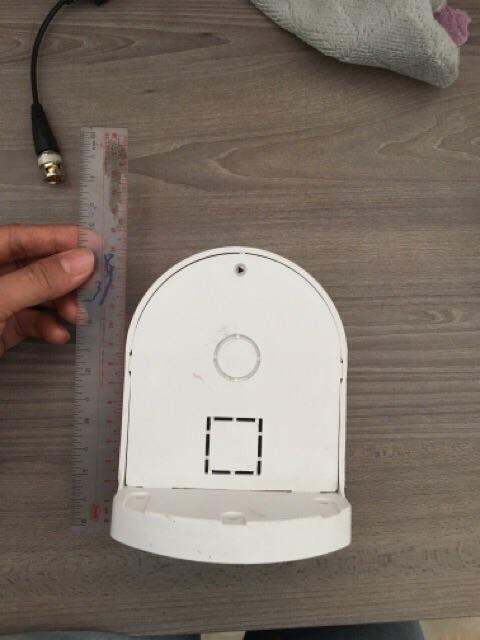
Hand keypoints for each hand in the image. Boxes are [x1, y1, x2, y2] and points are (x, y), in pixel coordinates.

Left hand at [0, 224, 94, 356]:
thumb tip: (80, 260)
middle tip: (92, 285)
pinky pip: (30, 321)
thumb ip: (37, 280)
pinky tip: (59, 335)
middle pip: (33, 266)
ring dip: (61, 305)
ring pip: (36, 295)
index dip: (56, 237)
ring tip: (77, 316)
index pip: (20, 237)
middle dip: (64, 277)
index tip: (92, 243)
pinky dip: (48, 327)